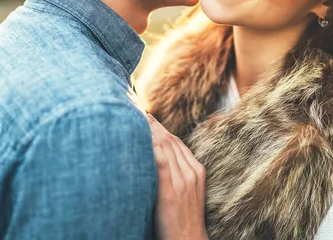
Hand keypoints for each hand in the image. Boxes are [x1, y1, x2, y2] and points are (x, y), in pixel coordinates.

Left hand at [147, 113, 208, 239]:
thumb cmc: (182, 220)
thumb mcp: (187, 193)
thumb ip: (176, 176)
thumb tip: (157, 161)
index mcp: (197, 171)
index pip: (177, 142)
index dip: (162, 128)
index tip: (148, 117)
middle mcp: (191, 172)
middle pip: (171, 141)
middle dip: (154, 125)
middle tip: (138, 111)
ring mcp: (182, 181)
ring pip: (165, 147)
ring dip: (149, 130)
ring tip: (135, 118)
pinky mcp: (171, 191)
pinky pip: (160, 162)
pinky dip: (150, 147)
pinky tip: (140, 138)